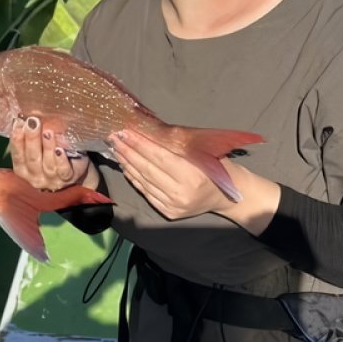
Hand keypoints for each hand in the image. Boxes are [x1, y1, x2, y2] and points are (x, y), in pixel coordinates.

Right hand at [8, 115, 91, 191]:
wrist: (74, 167)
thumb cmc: (51, 153)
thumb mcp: (40, 144)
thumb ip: (33, 133)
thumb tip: (30, 112)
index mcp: (23, 169)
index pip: (18, 156)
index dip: (17, 140)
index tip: (18, 123)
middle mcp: (35, 178)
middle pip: (32, 159)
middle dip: (31, 139)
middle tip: (32, 122)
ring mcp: (51, 180)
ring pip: (48, 165)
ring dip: (47, 147)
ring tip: (48, 132)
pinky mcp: (67, 179)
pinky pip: (63, 171)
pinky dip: (61, 160)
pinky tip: (59, 150)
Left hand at [110, 128, 278, 230]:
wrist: (228, 196)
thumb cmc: (217, 166)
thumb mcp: (202, 150)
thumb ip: (176, 143)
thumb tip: (147, 129)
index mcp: (192, 176)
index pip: (158, 157)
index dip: (140, 143)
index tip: (125, 130)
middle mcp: (180, 193)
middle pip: (147, 169)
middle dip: (128, 151)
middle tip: (114, 136)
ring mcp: (173, 205)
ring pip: (142, 181)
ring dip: (127, 163)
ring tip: (117, 148)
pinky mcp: (167, 212)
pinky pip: (145, 192)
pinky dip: (133, 177)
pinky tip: (126, 165)